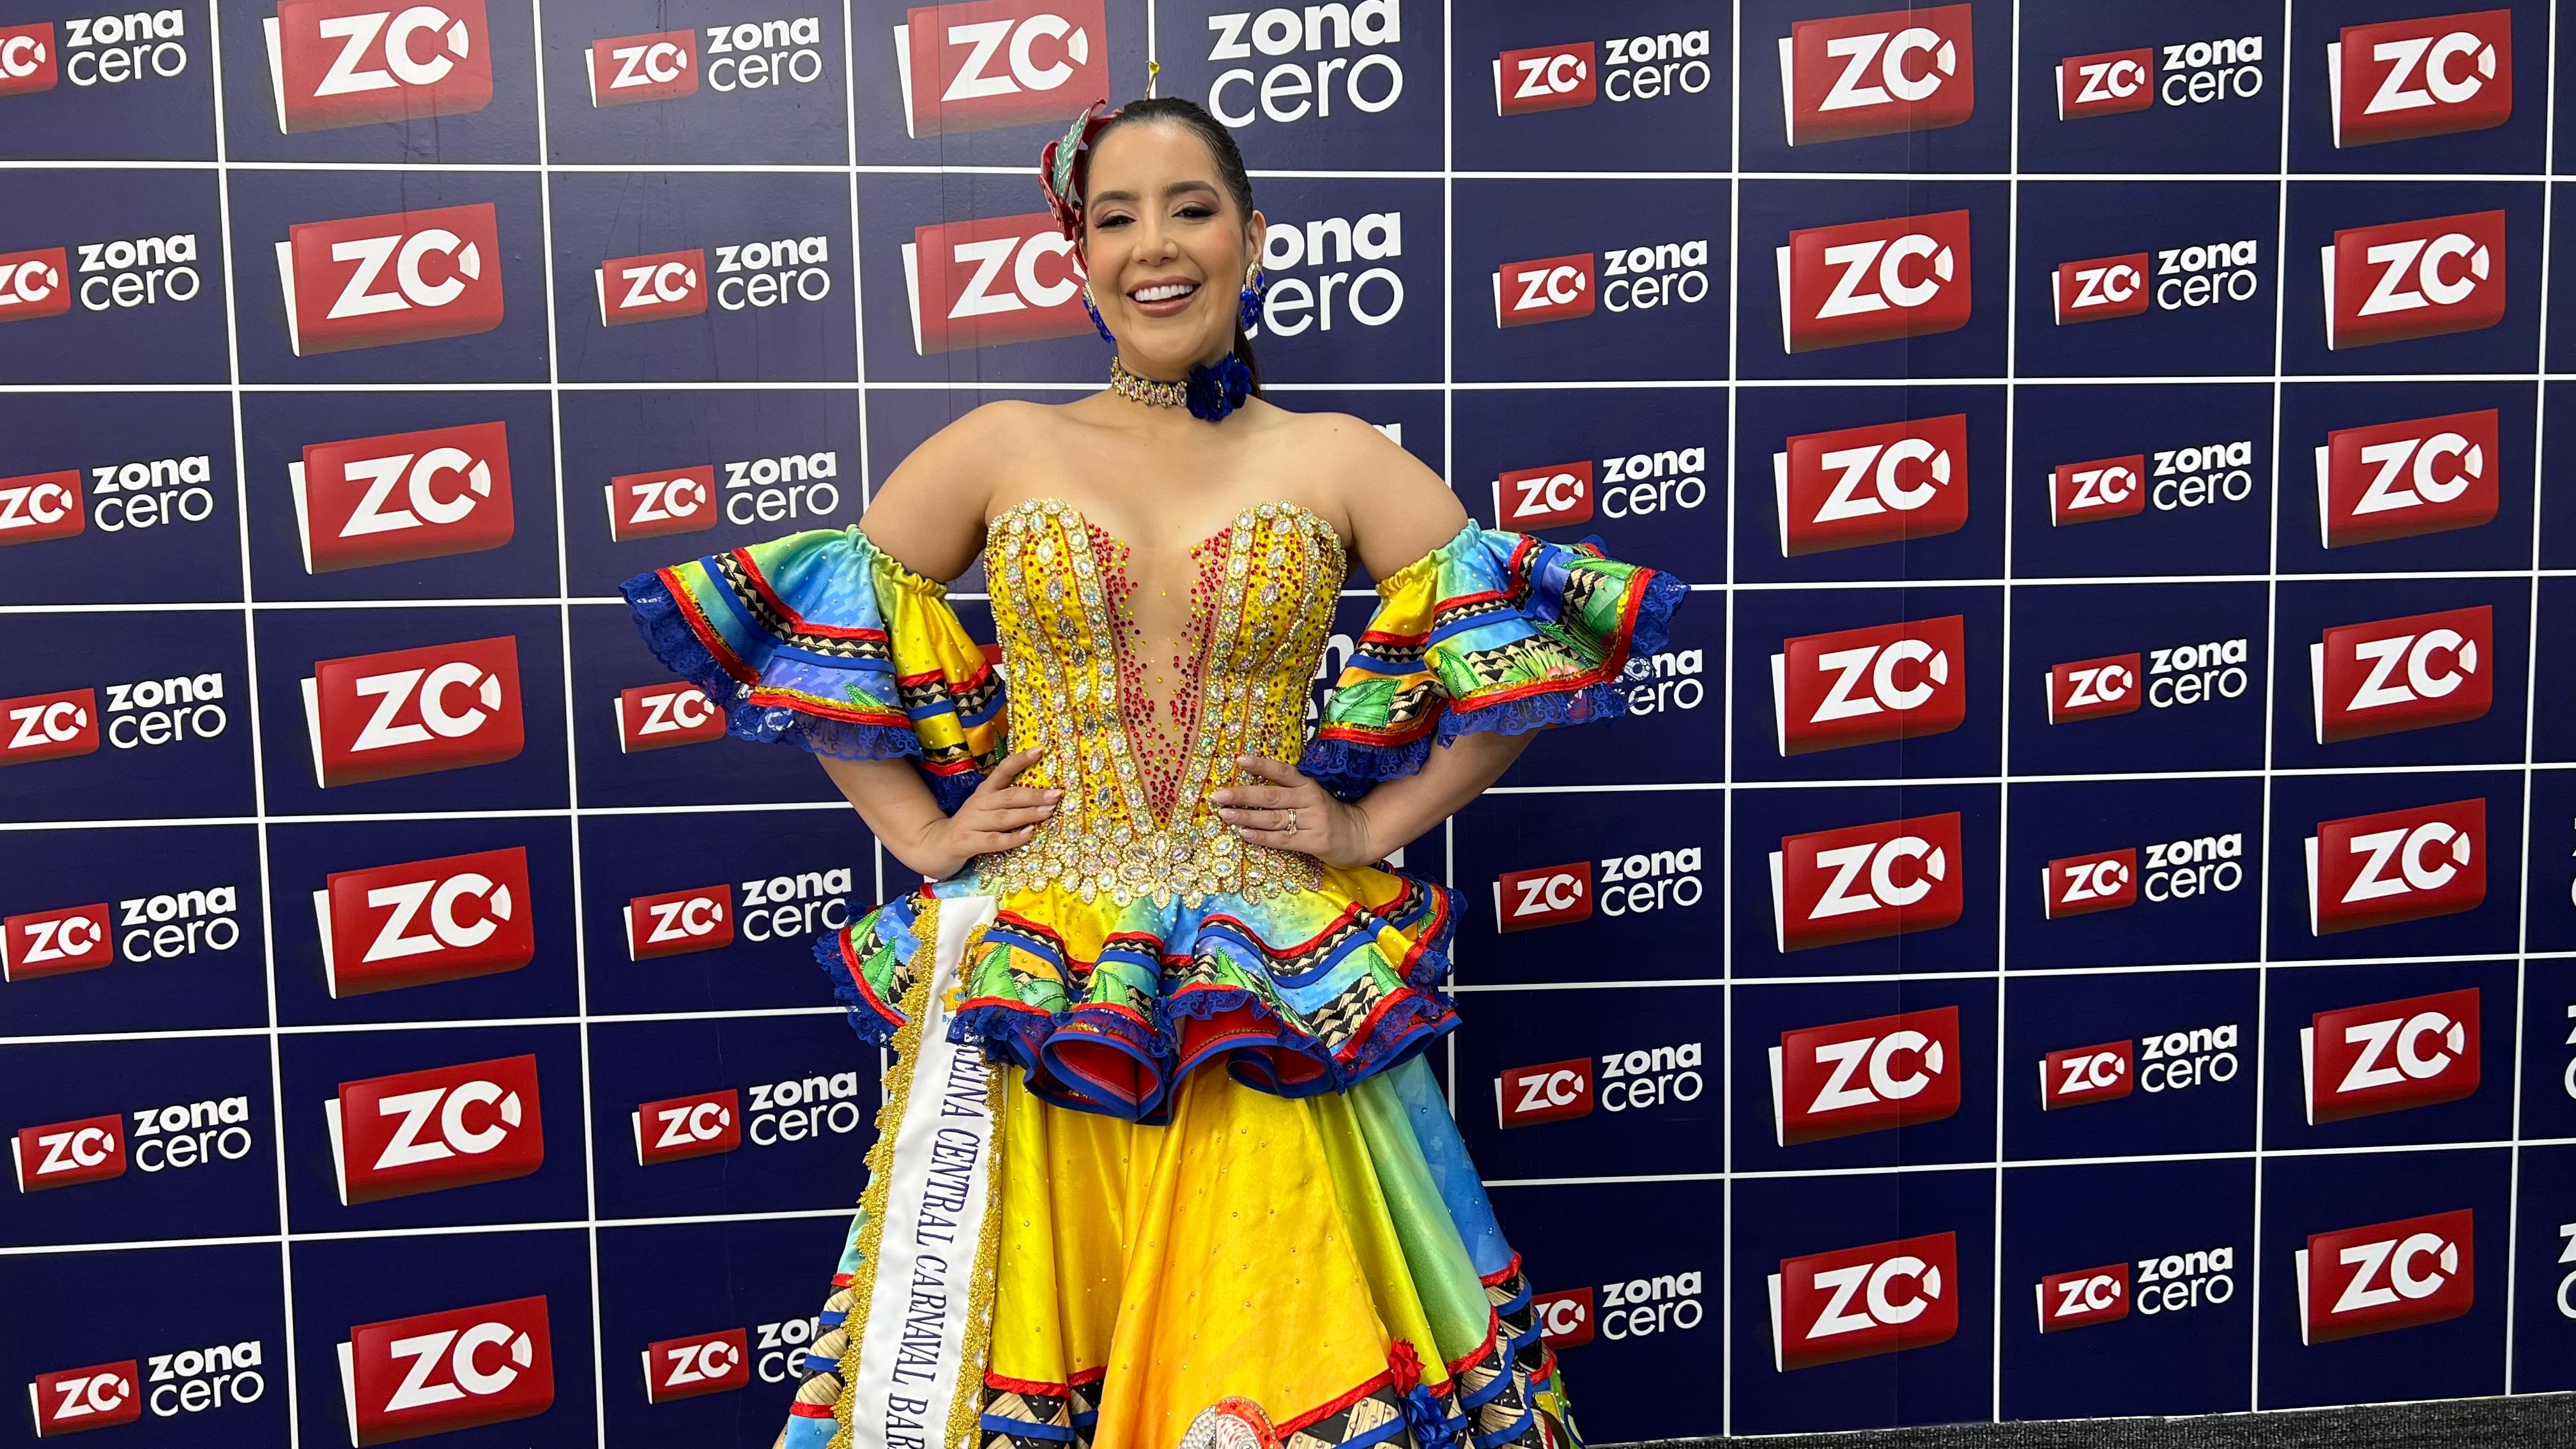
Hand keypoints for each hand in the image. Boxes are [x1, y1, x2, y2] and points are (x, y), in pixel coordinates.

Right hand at [910, 747, 1056, 879]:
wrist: (936, 845)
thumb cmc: (970, 826)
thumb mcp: (985, 807)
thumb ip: (1006, 799)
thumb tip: (1042, 793)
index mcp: (984, 792)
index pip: (1003, 770)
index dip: (1020, 760)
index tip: (1041, 750)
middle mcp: (978, 804)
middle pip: (1008, 796)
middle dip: (1034, 794)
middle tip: (1056, 793)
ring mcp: (972, 823)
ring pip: (1004, 817)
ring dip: (1027, 813)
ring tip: (1048, 811)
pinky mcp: (968, 842)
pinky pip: (994, 840)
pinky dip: (1013, 838)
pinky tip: (1029, 834)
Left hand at [1213, 755, 1376, 868]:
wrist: (1359, 835)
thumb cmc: (1327, 814)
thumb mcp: (1311, 796)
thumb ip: (1286, 791)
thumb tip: (1248, 788)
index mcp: (1307, 785)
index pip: (1282, 771)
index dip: (1261, 765)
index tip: (1239, 760)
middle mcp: (1310, 800)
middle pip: (1271, 796)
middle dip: (1242, 795)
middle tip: (1218, 795)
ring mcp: (1313, 821)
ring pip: (1273, 819)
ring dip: (1246, 817)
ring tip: (1224, 815)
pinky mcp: (1314, 842)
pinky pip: (1282, 839)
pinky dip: (1262, 837)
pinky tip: (1244, 834)